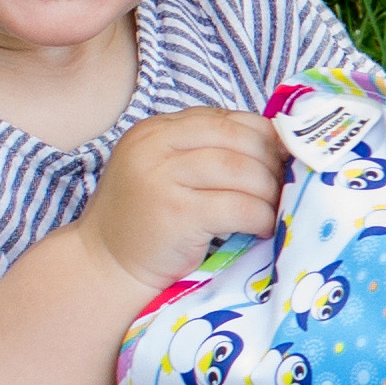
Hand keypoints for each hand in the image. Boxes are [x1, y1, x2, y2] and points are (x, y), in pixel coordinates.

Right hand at [75, 108, 285, 292]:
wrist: (103, 266)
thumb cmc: (144, 223)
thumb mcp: (164, 172)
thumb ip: (202, 152)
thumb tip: (276, 146)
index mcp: (155, 130)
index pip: (224, 118)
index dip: (262, 135)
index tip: (281, 158)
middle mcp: (155, 146)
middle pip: (237, 139)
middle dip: (270, 162)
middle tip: (282, 187)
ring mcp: (162, 178)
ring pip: (242, 170)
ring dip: (269, 192)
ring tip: (274, 209)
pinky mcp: (176, 213)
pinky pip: (238, 207)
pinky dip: (261, 217)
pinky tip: (263, 228)